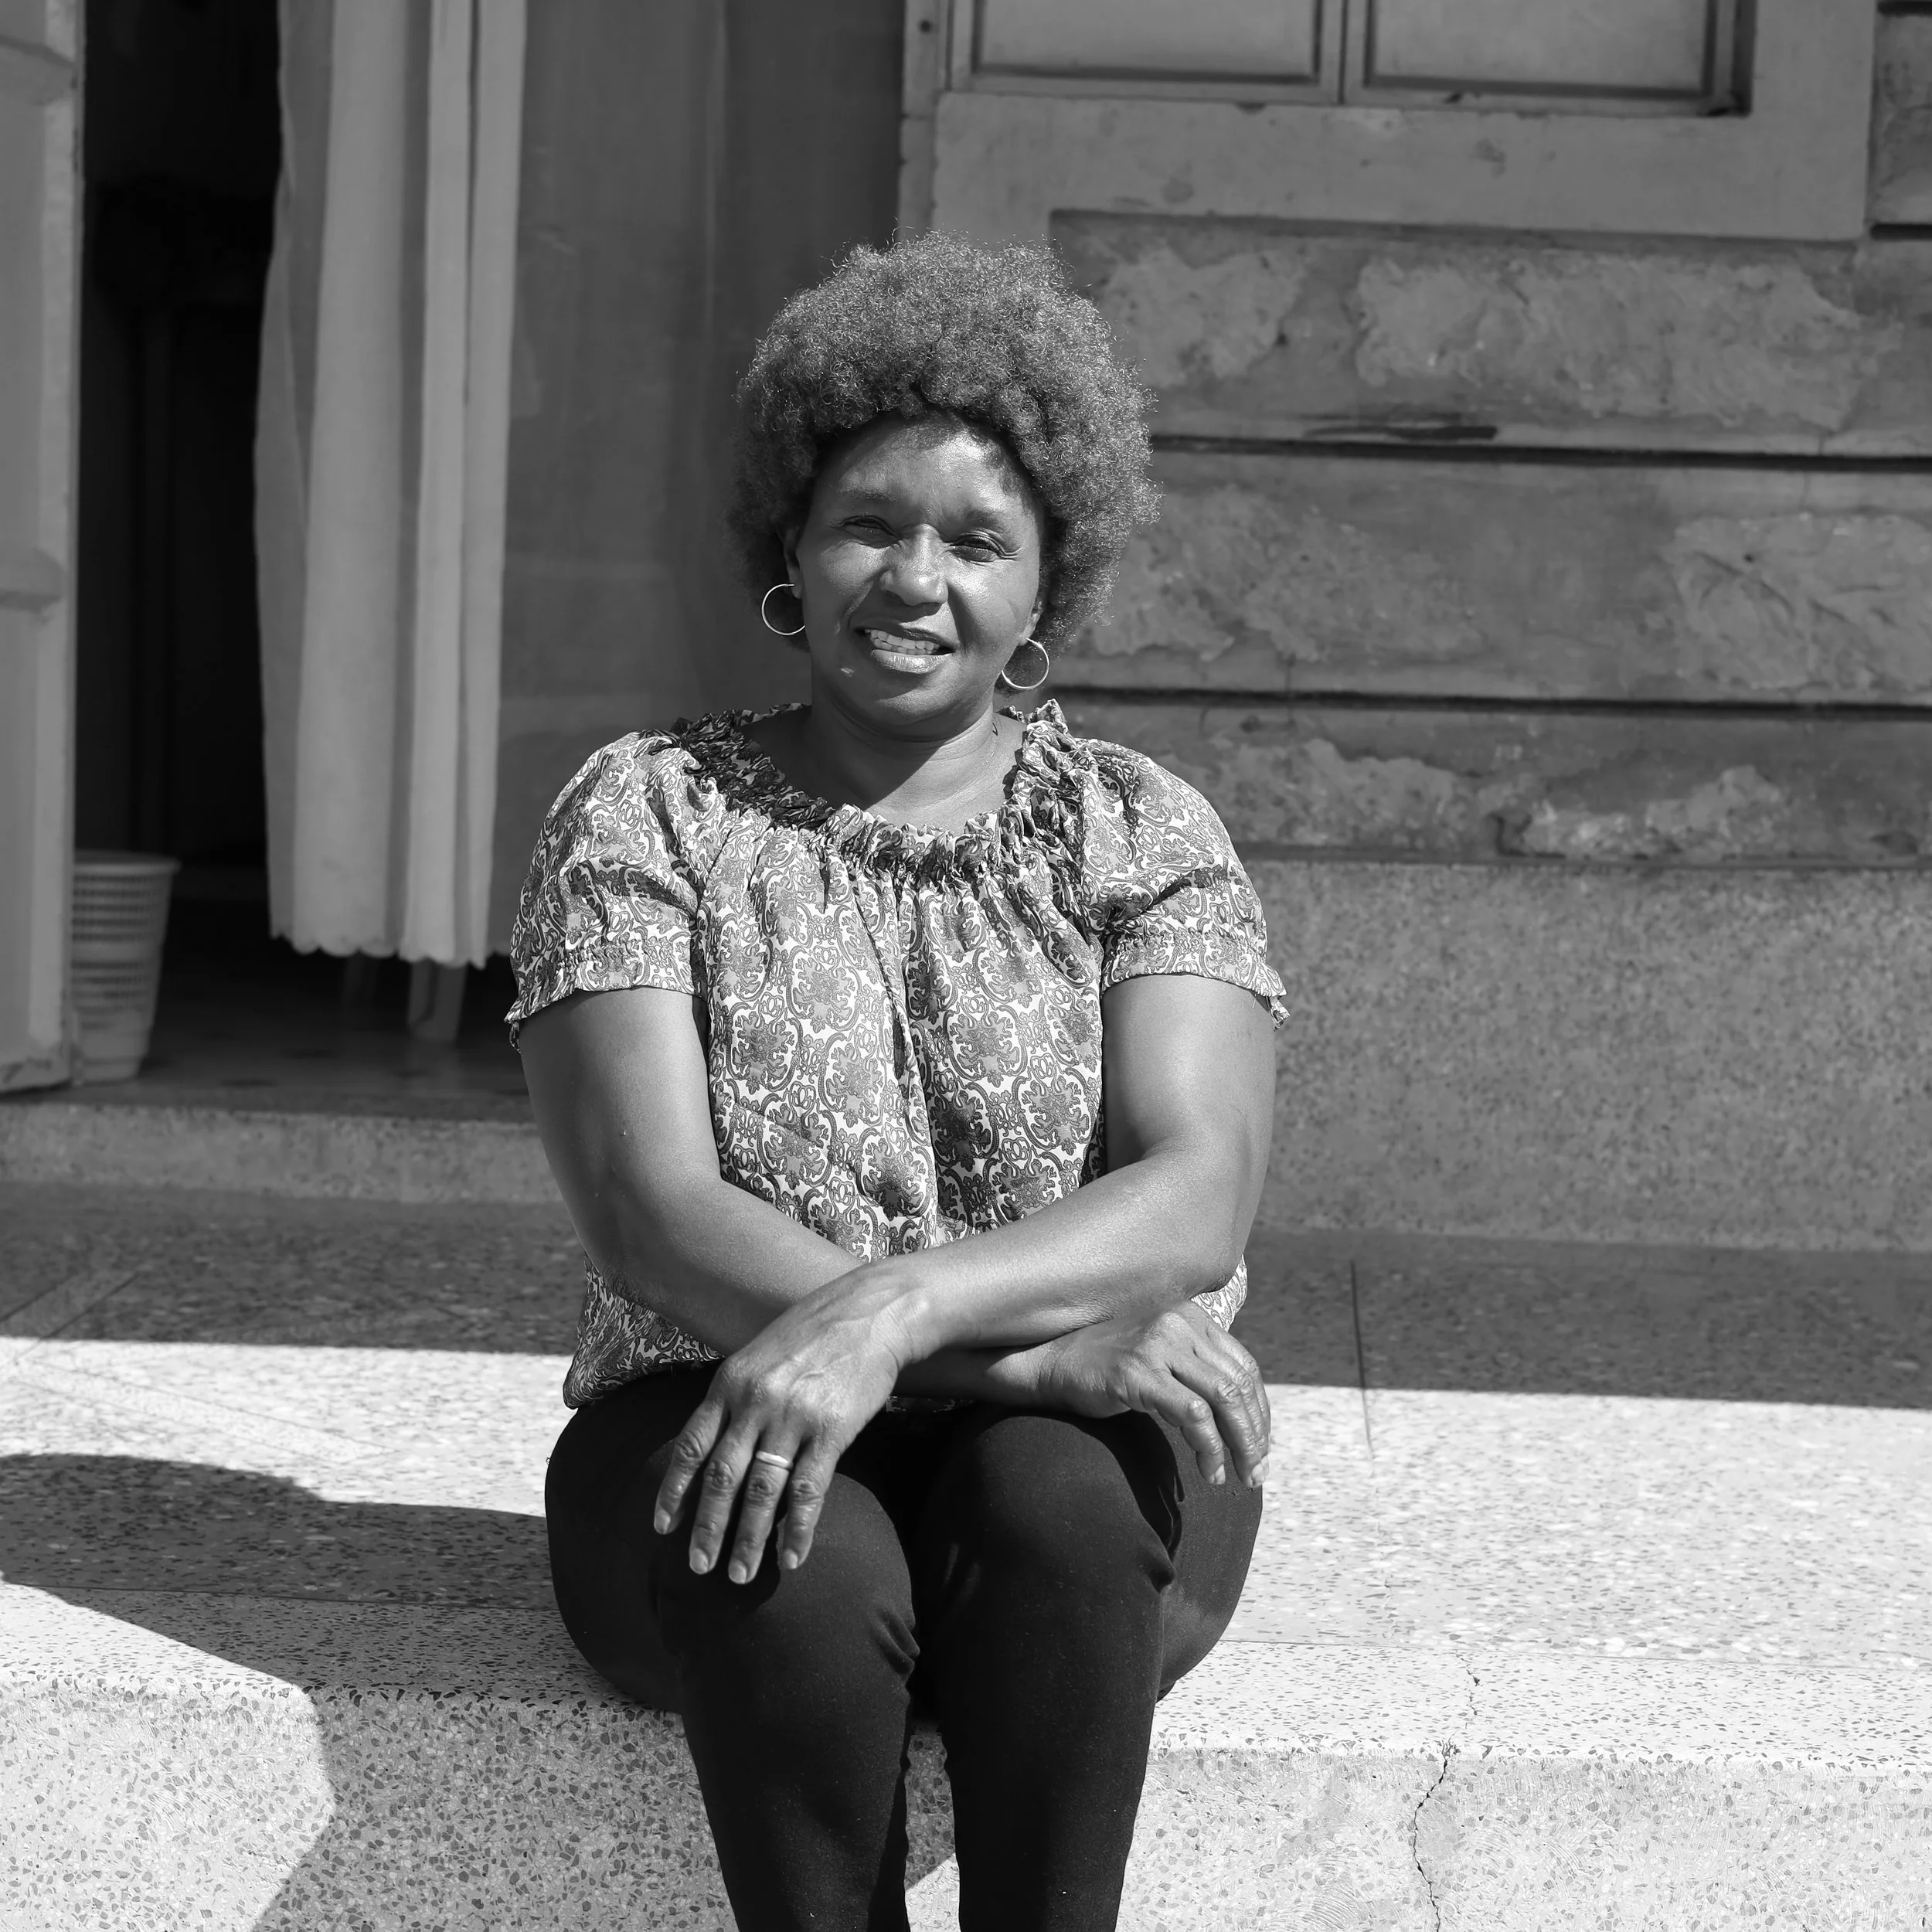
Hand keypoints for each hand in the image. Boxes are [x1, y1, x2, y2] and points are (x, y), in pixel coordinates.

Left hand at [652, 1277, 910, 1583]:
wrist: (871, 1311)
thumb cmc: (815, 1332)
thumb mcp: (760, 1353)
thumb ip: (736, 1395)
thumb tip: (714, 1441)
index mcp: (730, 1383)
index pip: (690, 1447)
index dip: (674, 1491)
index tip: (662, 1528)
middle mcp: (754, 1402)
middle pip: (720, 1478)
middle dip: (707, 1528)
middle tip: (697, 1568)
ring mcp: (793, 1417)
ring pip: (761, 1491)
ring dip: (748, 1539)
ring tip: (739, 1575)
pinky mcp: (832, 1430)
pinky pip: (809, 1490)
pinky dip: (798, 1529)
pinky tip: (792, 1558)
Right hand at [1027, 1302, 1270, 1487]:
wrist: (1051, 1363)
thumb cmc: (1106, 1367)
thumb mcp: (1161, 1355)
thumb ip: (1197, 1368)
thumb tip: (1242, 1413)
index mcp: (1191, 1317)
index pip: (1245, 1367)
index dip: (1259, 1412)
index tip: (1260, 1447)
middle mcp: (1180, 1323)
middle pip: (1239, 1385)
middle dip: (1254, 1435)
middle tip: (1256, 1473)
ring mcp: (1158, 1346)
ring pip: (1222, 1400)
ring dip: (1239, 1446)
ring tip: (1238, 1477)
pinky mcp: (1139, 1372)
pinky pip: (1193, 1415)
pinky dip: (1209, 1447)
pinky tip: (1209, 1470)